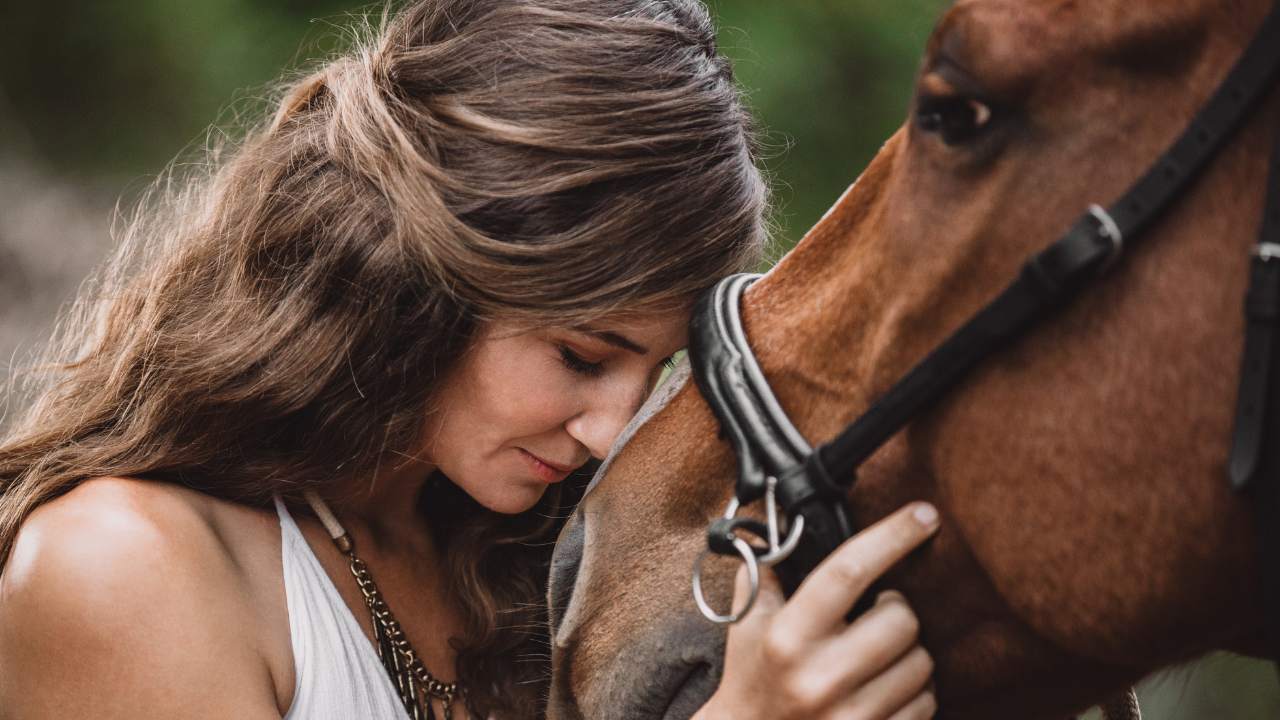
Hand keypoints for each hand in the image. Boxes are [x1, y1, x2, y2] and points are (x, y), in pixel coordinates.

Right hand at [693, 502, 940, 719]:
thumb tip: (790, 527)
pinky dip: (915, 693)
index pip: (848, 571)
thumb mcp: (748, 623)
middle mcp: (819, 677)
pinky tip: (885, 689)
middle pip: (901, 618)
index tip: (924, 514)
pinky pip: (926, 704)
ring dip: (909, 653)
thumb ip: (766, 571)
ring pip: (922, 663)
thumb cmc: (753, 677)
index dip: (892, 536)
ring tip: (879, 656)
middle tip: (876, 614)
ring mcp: (849, 716)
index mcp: (787, 637)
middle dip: (896, 609)